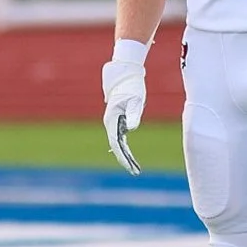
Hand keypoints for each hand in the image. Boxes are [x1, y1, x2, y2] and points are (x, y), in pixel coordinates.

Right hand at [102, 58, 145, 174]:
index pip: (115, 143)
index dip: (122, 156)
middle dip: (125, 160)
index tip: (130, 167)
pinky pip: (121, 138)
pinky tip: (130, 157)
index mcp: (112, 120)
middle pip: (117, 146)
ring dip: (126, 156)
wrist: (126, 74)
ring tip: (136, 168)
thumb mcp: (136, 100)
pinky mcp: (119, 121)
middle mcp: (110, 123)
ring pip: (119, 143)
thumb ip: (133, 114)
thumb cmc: (132, 86)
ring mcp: (113, 122)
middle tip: (135, 172)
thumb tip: (131, 129)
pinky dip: (126, 148)